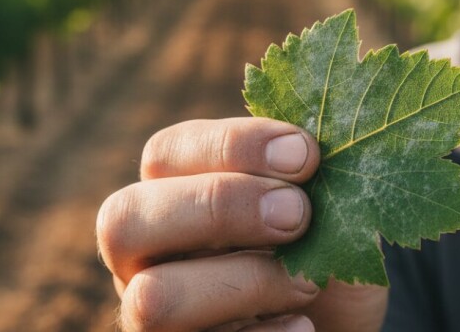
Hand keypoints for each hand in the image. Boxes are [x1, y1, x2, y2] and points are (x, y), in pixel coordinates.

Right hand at [96, 117, 387, 330]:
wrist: (335, 319)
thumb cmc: (322, 247)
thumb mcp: (324, 202)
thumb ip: (303, 172)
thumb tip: (298, 146)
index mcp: (170, 192)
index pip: (166, 153)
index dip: (233, 146)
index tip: (305, 155)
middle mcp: (144, 254)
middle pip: (124, 220)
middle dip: (220, 207)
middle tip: (298, 214)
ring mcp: (153, 315)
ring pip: (152, 298)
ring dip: (245, 281)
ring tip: (308, 281)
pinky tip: (303, 326)